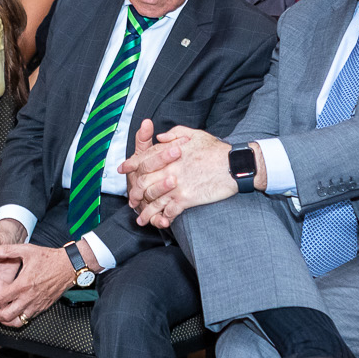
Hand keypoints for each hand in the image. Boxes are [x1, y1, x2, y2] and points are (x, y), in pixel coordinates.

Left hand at [0, 242, 75, 326]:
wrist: (69, 266)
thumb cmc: (49, 258)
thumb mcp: (26, 250)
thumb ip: (7, 250)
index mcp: (23, 285)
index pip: (0, 299)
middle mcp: (29, 298)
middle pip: (6, 315)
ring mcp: (36, 305)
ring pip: (16, 322)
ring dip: (5, 321)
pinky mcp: (42, 308)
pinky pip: (27, 319)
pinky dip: (16, 319)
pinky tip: (12, 312)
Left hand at [120, 124, 234, 228]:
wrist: (235, 165)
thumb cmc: (216, 149)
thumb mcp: (194, 134)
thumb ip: (174, 134)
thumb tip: (160, 137)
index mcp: (169, 153)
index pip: (143, 159)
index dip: (131, 165)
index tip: (123, 170)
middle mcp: (169, 169)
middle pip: (144, 183)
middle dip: (136, 194)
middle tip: (132, 202)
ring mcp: (176, 185)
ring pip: (154, 201)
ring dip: (146, 212)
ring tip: (142, 220)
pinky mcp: (186, 199)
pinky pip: (169, 211)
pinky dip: (163, 218)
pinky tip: (161, 223)